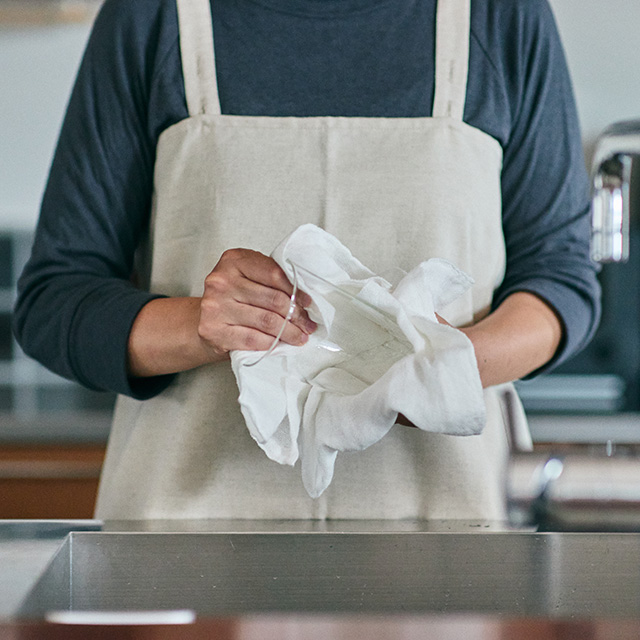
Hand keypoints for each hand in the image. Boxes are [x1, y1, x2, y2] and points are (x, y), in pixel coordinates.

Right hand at [198, 248, 316, 356]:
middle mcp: (221, 281)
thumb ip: (271, 278)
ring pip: (266, 321)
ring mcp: (215, 306)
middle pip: (272, 299)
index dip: (295, 291)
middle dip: (296, 315)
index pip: (273, 274)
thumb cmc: (232, 296)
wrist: (204, 318)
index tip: (307, 302)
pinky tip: (280, 344)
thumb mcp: (249, 276)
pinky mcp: (213, 330)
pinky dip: (271, 343)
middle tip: (307, 324)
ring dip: (289, 332)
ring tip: (300, 336)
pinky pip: (252, 339)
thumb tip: (303, 299)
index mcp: (233, 260)